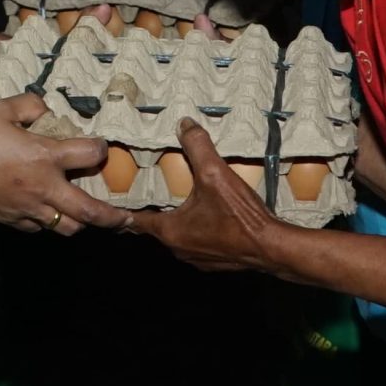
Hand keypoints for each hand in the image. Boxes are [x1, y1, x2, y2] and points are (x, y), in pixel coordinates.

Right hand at [0, 94, 126, 232]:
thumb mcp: (1, 108)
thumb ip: (30, 105)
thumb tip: (45, 109)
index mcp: (44, 158)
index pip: (88, 155)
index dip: (100, 149)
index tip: (101, 146)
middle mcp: (43, 189)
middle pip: (90, 211)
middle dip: (114, 217)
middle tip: (128, 217)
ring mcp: (28, 210)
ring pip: (67, 227)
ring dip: (82, 222)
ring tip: (91, 218)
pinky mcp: (11, 221)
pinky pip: (39, 228)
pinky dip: (48, 222)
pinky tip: (47, 214)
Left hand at [128, 119, 289, 273]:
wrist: (274, 248)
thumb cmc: (241, 216)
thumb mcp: (216, 174)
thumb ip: (197, 147)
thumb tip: (184, 123)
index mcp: (170, 231)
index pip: (134, 221)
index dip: (122, 208)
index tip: (111, 199)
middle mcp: (178, 249)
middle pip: (155, 227)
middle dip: (151, 209)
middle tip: (147, 189)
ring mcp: (196, 259)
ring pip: (176, 236)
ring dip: (176, 220)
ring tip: (177, 199)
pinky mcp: (214, 262)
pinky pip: (196, 243)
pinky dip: (196, 229)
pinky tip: (208, 215)